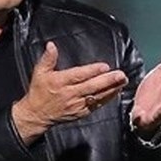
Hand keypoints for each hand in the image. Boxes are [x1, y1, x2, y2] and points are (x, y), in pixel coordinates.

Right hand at [12, 41, 127, 144]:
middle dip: (108, 81)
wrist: (37, 115)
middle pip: (91, 87)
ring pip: (97, 97)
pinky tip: (116, 92)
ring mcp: (76, 105)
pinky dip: (107, 99)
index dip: (92, 71)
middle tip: (121, 75)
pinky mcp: (81, 113)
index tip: (105, 66)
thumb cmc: (39, 92)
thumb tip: (51, 45)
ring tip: (122, 82)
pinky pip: (96, 106)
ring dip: (111, 89)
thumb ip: (48, 58)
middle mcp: (70, 94)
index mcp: (60, 82)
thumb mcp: (39, 72)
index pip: (79, 76)